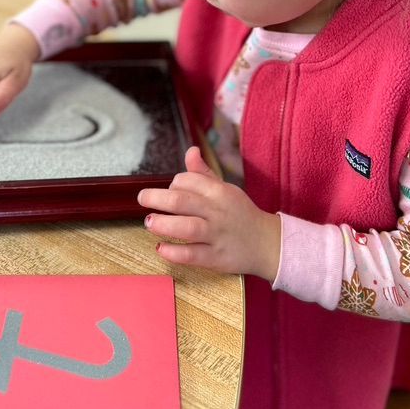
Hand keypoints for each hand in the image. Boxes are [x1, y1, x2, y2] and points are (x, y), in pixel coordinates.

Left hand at [138, 146, 281, 279]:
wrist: (267, 243)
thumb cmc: (240, 214)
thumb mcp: (225, 189)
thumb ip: (204, 173)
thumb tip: (190, 150)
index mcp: (219, 192)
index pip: (188, 181)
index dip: (173, 183)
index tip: (169, 191)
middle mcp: (217, 212)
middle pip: (182, 201)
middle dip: (157, 198)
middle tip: (142, 199)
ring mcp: (216, 235)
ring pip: (186, 228)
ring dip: (163, 224)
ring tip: (149, 222)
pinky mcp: (215, 258)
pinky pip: (191, 254)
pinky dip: (173, 252)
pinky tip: (161, 248)